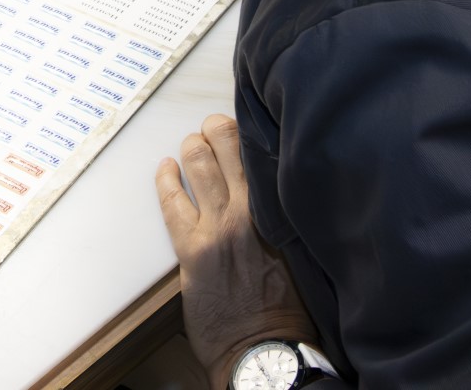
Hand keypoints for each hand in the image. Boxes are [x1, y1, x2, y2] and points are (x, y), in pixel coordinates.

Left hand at [157, 115, 319, 389]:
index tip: (249, 120)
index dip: (252, 131)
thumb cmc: (291, 310)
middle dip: (218, 129)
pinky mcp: (192, 249)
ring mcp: (217, 228)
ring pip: (198, 165)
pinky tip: (165, 168)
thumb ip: (291, 219)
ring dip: (192, 146)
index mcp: (282, 211)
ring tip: (191, 142)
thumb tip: (284, 192)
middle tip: (214, 126)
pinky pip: (172, 202)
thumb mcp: (304, 254)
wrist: (266, 351)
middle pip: (229, 147)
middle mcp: (249, 212)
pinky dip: (166, 179)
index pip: (265, 155)